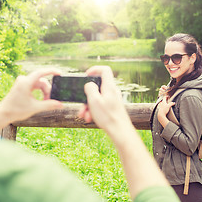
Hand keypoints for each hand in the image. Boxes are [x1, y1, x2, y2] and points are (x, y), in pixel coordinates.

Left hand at [0, 69, 63, 122]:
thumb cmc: (16, 110)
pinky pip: (35, 86)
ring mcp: (22, 82)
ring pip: (39, 84)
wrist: (3, 114)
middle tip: (50, 101)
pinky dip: (39, 92)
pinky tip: (42, 99)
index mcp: (25, 82)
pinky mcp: (22, 86)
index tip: (60, 73)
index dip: (51, 71)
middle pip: (41, 81)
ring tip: (45, 102)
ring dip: (44, 92)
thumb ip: (49, 105)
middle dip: (47, 90)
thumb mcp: (35, 108)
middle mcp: (23, 80)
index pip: (41, 72)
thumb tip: (61, 104)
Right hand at [79, 66, 172, 198]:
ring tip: (85, 116)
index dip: (94, 69)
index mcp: (109, 87)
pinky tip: (90, 119)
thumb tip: (89, 84)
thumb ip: (90, 88)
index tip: (86, 75)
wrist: (120, 131)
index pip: (104, 70)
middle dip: (86, 96)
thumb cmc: (108, 116)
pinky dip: (94, 110)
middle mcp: (112, 91)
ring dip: (88, 106)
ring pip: (97, 98)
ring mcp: (113, 99)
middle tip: (81, 105)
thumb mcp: (94, 100)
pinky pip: (100, 105)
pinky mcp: (112, 107)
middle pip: (97, 87)